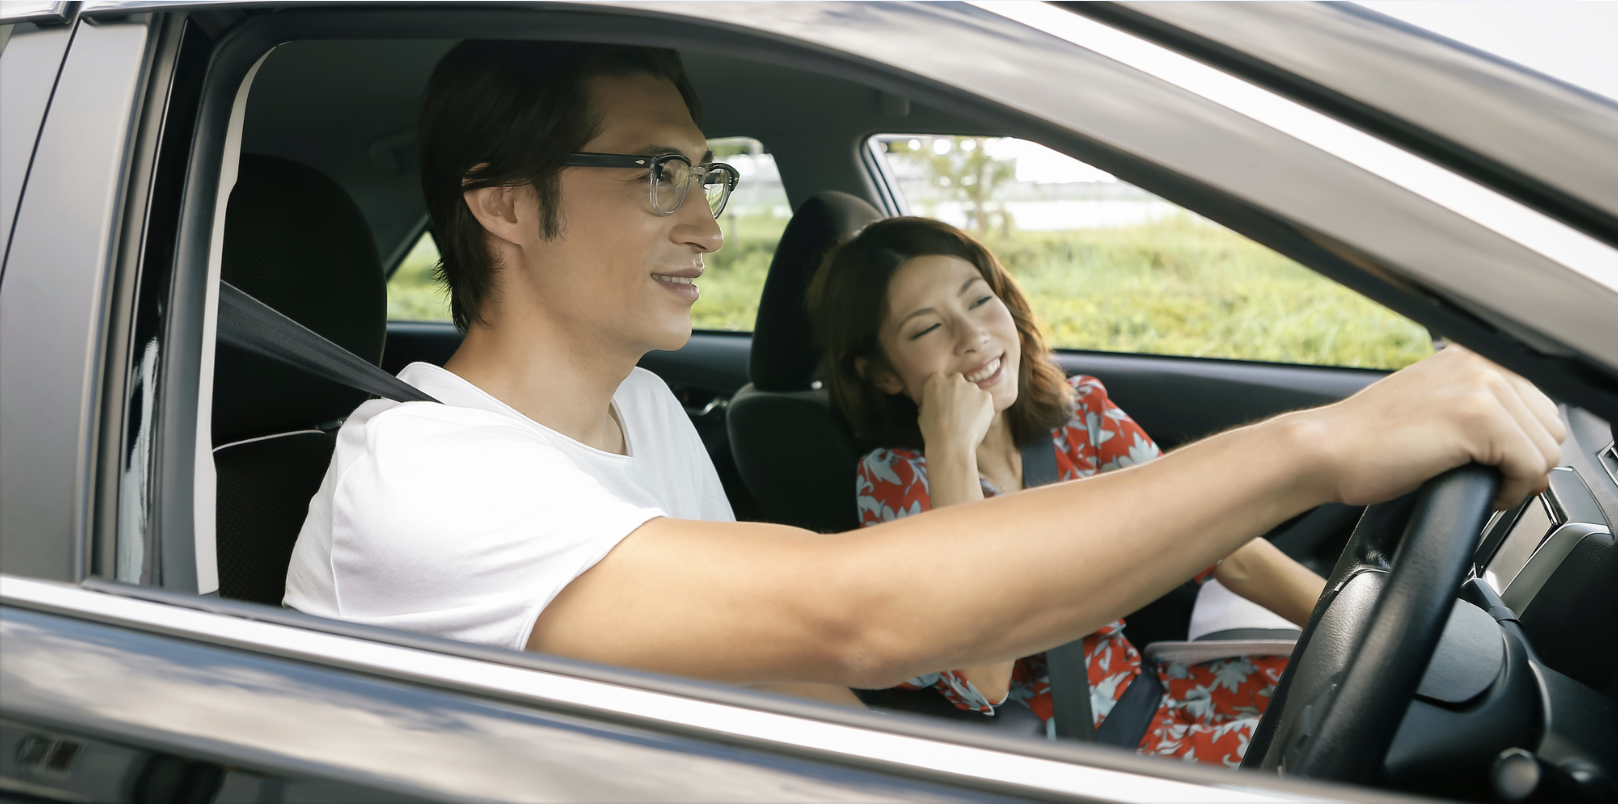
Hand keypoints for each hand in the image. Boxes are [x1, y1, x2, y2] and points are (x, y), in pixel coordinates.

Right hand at [918, 371, 994, 458]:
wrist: (950, 445)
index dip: (943, 393)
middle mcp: (955, 378)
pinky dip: (982, 411)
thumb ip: (933, 402)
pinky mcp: (986, 397)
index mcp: (936, 379)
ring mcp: (972, 387)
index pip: (942, 380)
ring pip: (973, 393)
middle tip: (956, 412)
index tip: (944, 404)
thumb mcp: (923, 413)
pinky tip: (975, 423)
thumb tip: (937, 404)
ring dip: (971, 402)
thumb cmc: (933, 432)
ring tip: (966, 421)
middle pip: (959, 383)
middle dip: (958, 394)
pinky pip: (985, 402)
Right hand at [1301, 346, 1563, 509]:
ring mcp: (1482, 386)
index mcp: (1472, 356)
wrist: (1325, 450)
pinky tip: (1482, 493)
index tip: (1496, 465)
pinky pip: (1530, 467)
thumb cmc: (1366, 440)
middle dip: (1525, 463)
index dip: (1523, 446)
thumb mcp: (1431, 408)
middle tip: (1488, 480)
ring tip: (1482, 486)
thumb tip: (1526, 443)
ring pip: (1547, 449)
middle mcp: (1482, 362)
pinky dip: (1511, 492)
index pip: (1539, 405)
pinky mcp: (1480, 418)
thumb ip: (1477, 409)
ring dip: (1519, 479)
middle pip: (1552, 427)